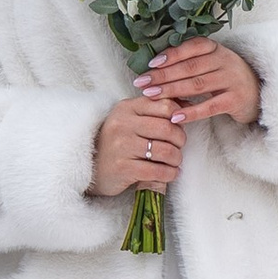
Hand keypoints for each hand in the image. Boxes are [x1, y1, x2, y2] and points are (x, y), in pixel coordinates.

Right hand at [89, 82, 186, 199]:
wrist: (90, 166)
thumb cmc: (116, 142)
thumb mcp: (130, 119)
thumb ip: (155, 110)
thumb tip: (188, 104)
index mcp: (127, 107)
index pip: (165, 105)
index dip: (179, 117)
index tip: (179, 127)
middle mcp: (123, 124)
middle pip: (168, 128)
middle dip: (180, 140)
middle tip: (178, 147)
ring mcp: (122, 146)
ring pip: (165, 151)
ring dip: (176, 159)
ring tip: (174, 162)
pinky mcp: (123, 168)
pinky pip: (157, 171)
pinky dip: (170, 174)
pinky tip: (170, 173)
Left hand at [145, 39, 262, 130]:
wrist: (258, 94)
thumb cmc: (226, 78)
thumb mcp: (212, 63)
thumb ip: (191, 62)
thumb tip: (155, 67)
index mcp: (216, 49)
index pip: (191, 48)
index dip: (170, 55)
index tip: (150, 65)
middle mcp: (225, 61)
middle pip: (189, 67)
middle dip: (163, 75)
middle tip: (142, 82)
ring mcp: (231, 80)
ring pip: (196, 85)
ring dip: (171, 91)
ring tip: (152, 96)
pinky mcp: (235, 100)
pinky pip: (209, 106)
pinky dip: (191, 112)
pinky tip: (175, 116)